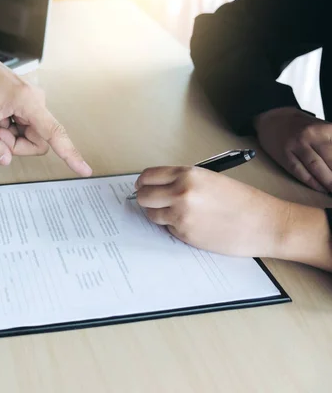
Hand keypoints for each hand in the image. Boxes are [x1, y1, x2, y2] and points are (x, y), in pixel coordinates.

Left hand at [0, 35, 91, 176]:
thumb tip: (5, 159)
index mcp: (26, 101)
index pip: (54, 133)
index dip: (70, 154)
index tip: (85, 170)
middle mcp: (34, 100)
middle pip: (38, 141)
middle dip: (15, 145)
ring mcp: (31, 102)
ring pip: (30, 136)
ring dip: (10, 137)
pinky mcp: (26, 104)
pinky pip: (24, 127)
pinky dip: (8, 129)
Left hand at [134, 166, 288, 257]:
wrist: (264, 224)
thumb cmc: (243, 201)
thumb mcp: (210, 179)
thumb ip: (183, 180)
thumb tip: (159, 187)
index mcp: (187, 174)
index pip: (148, 176)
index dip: (143, 182)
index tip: (142, 186)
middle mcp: (180, 192)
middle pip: (143, 196)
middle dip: (145, 199)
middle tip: (153, 202)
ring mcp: (180, 215)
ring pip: (151, 214)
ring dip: (158, 214)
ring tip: (176, 213)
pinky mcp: (184, 234)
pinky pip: (167, 228)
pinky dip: (174, 227)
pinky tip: (192, 225)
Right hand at [255, 107, 331, 192]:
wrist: (272, 118)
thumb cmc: (301, 125)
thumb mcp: (322, 127)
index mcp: (324, 128)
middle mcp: (310, 135)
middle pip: (331, 159)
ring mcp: (296, 146)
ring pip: (316, 167)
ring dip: (328, 181)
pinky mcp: (284, 156)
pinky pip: (300, 172)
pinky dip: (312, 183)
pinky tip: (322, 189)